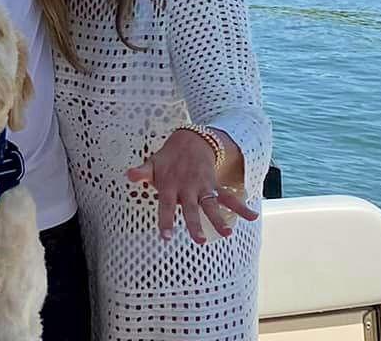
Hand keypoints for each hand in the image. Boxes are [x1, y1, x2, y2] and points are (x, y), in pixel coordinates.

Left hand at [126, 129, 257, 243]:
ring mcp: (203, 186)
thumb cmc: (168, 158)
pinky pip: (229, 197)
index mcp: (170, 185)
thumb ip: (142, 172)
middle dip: (195, 224)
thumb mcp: (153, 163)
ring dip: (219, 218)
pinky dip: (241, 206)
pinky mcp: (214, 185)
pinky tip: (252, 217)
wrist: (191, 139)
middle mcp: (188, 187)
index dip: (166, 220)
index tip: (166, 237)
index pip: (166, 205)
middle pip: (192, 208)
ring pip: (212, 204)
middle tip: (199, 241)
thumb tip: (128, 175)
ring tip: (227, 233)